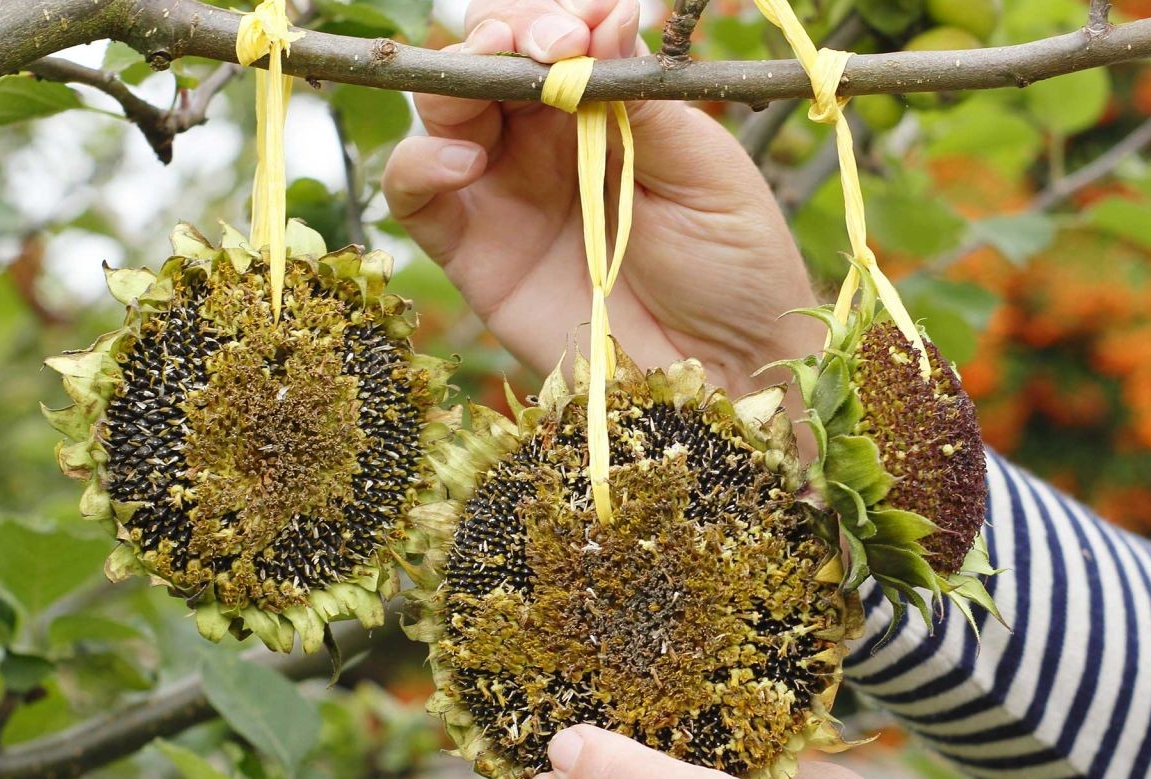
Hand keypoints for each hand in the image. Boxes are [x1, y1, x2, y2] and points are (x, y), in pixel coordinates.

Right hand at [381, 0, 820, 394]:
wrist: (722, 372)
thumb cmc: (735, 269)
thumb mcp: (706, 170)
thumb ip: (646, 96)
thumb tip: (609, 12)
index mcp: (610, 110)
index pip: (554, 37)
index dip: (552, 19)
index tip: (576, 32)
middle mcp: (550, 143)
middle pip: (488, 61)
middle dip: (499, 35)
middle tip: (535, 50)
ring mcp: (506, 194)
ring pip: (443, 113)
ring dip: (453, 85)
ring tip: (489, 93)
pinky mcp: (474, 254)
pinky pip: (415, 195)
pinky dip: (417, 165)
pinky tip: (458, 163)